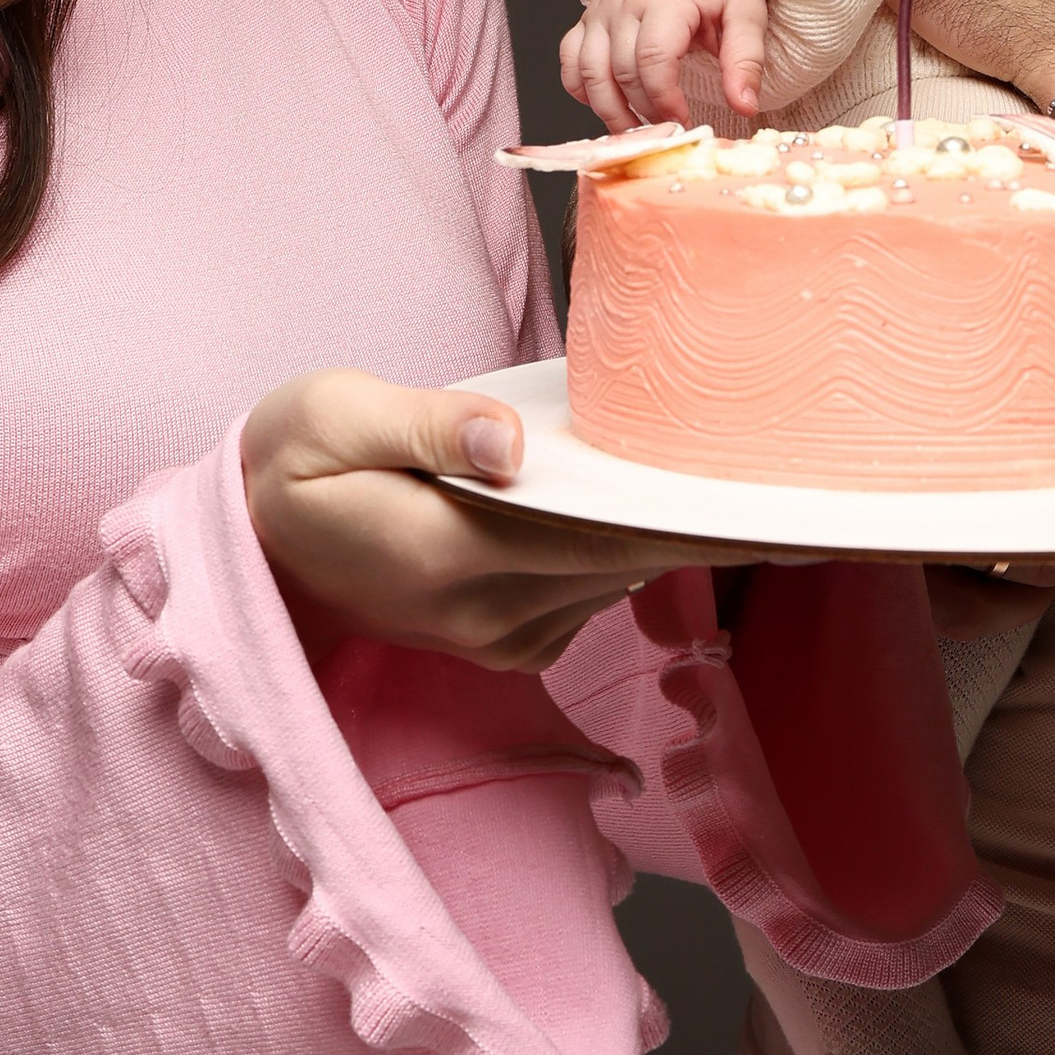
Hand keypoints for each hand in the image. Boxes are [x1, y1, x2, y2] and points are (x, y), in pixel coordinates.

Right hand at [242, 369, 754, 671]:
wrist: (249, 535)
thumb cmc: (290, 460)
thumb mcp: (334, 415)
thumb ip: (429, 425)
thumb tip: (511, 444)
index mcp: (445, 554)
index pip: (596, 538)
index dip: (686, 521)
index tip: (766, 501)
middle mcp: (481, 613)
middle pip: (624, 565)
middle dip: (706, 526)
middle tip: (804, 489)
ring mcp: (496, 637)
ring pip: (616, 583)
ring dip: (676, 539)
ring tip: (756, 486)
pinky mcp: (504, 639)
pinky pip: (592, 597)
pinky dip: (634, 555)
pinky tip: (672, 510)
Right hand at [562, 0, 768, 129]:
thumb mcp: (746, 15)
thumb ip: (745, 61)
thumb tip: (744, 107)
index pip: (653, 56)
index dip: (664, 97)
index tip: (683, 120)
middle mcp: (624, 0)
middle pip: (620, 69)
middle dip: (643, 109)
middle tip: (667, 128)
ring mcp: (600, 9)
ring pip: (589, 69)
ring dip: (608, 109)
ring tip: (638, 129)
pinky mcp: (587, 18)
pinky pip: (570, 59)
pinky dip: (582, 88)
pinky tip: (608, 104)